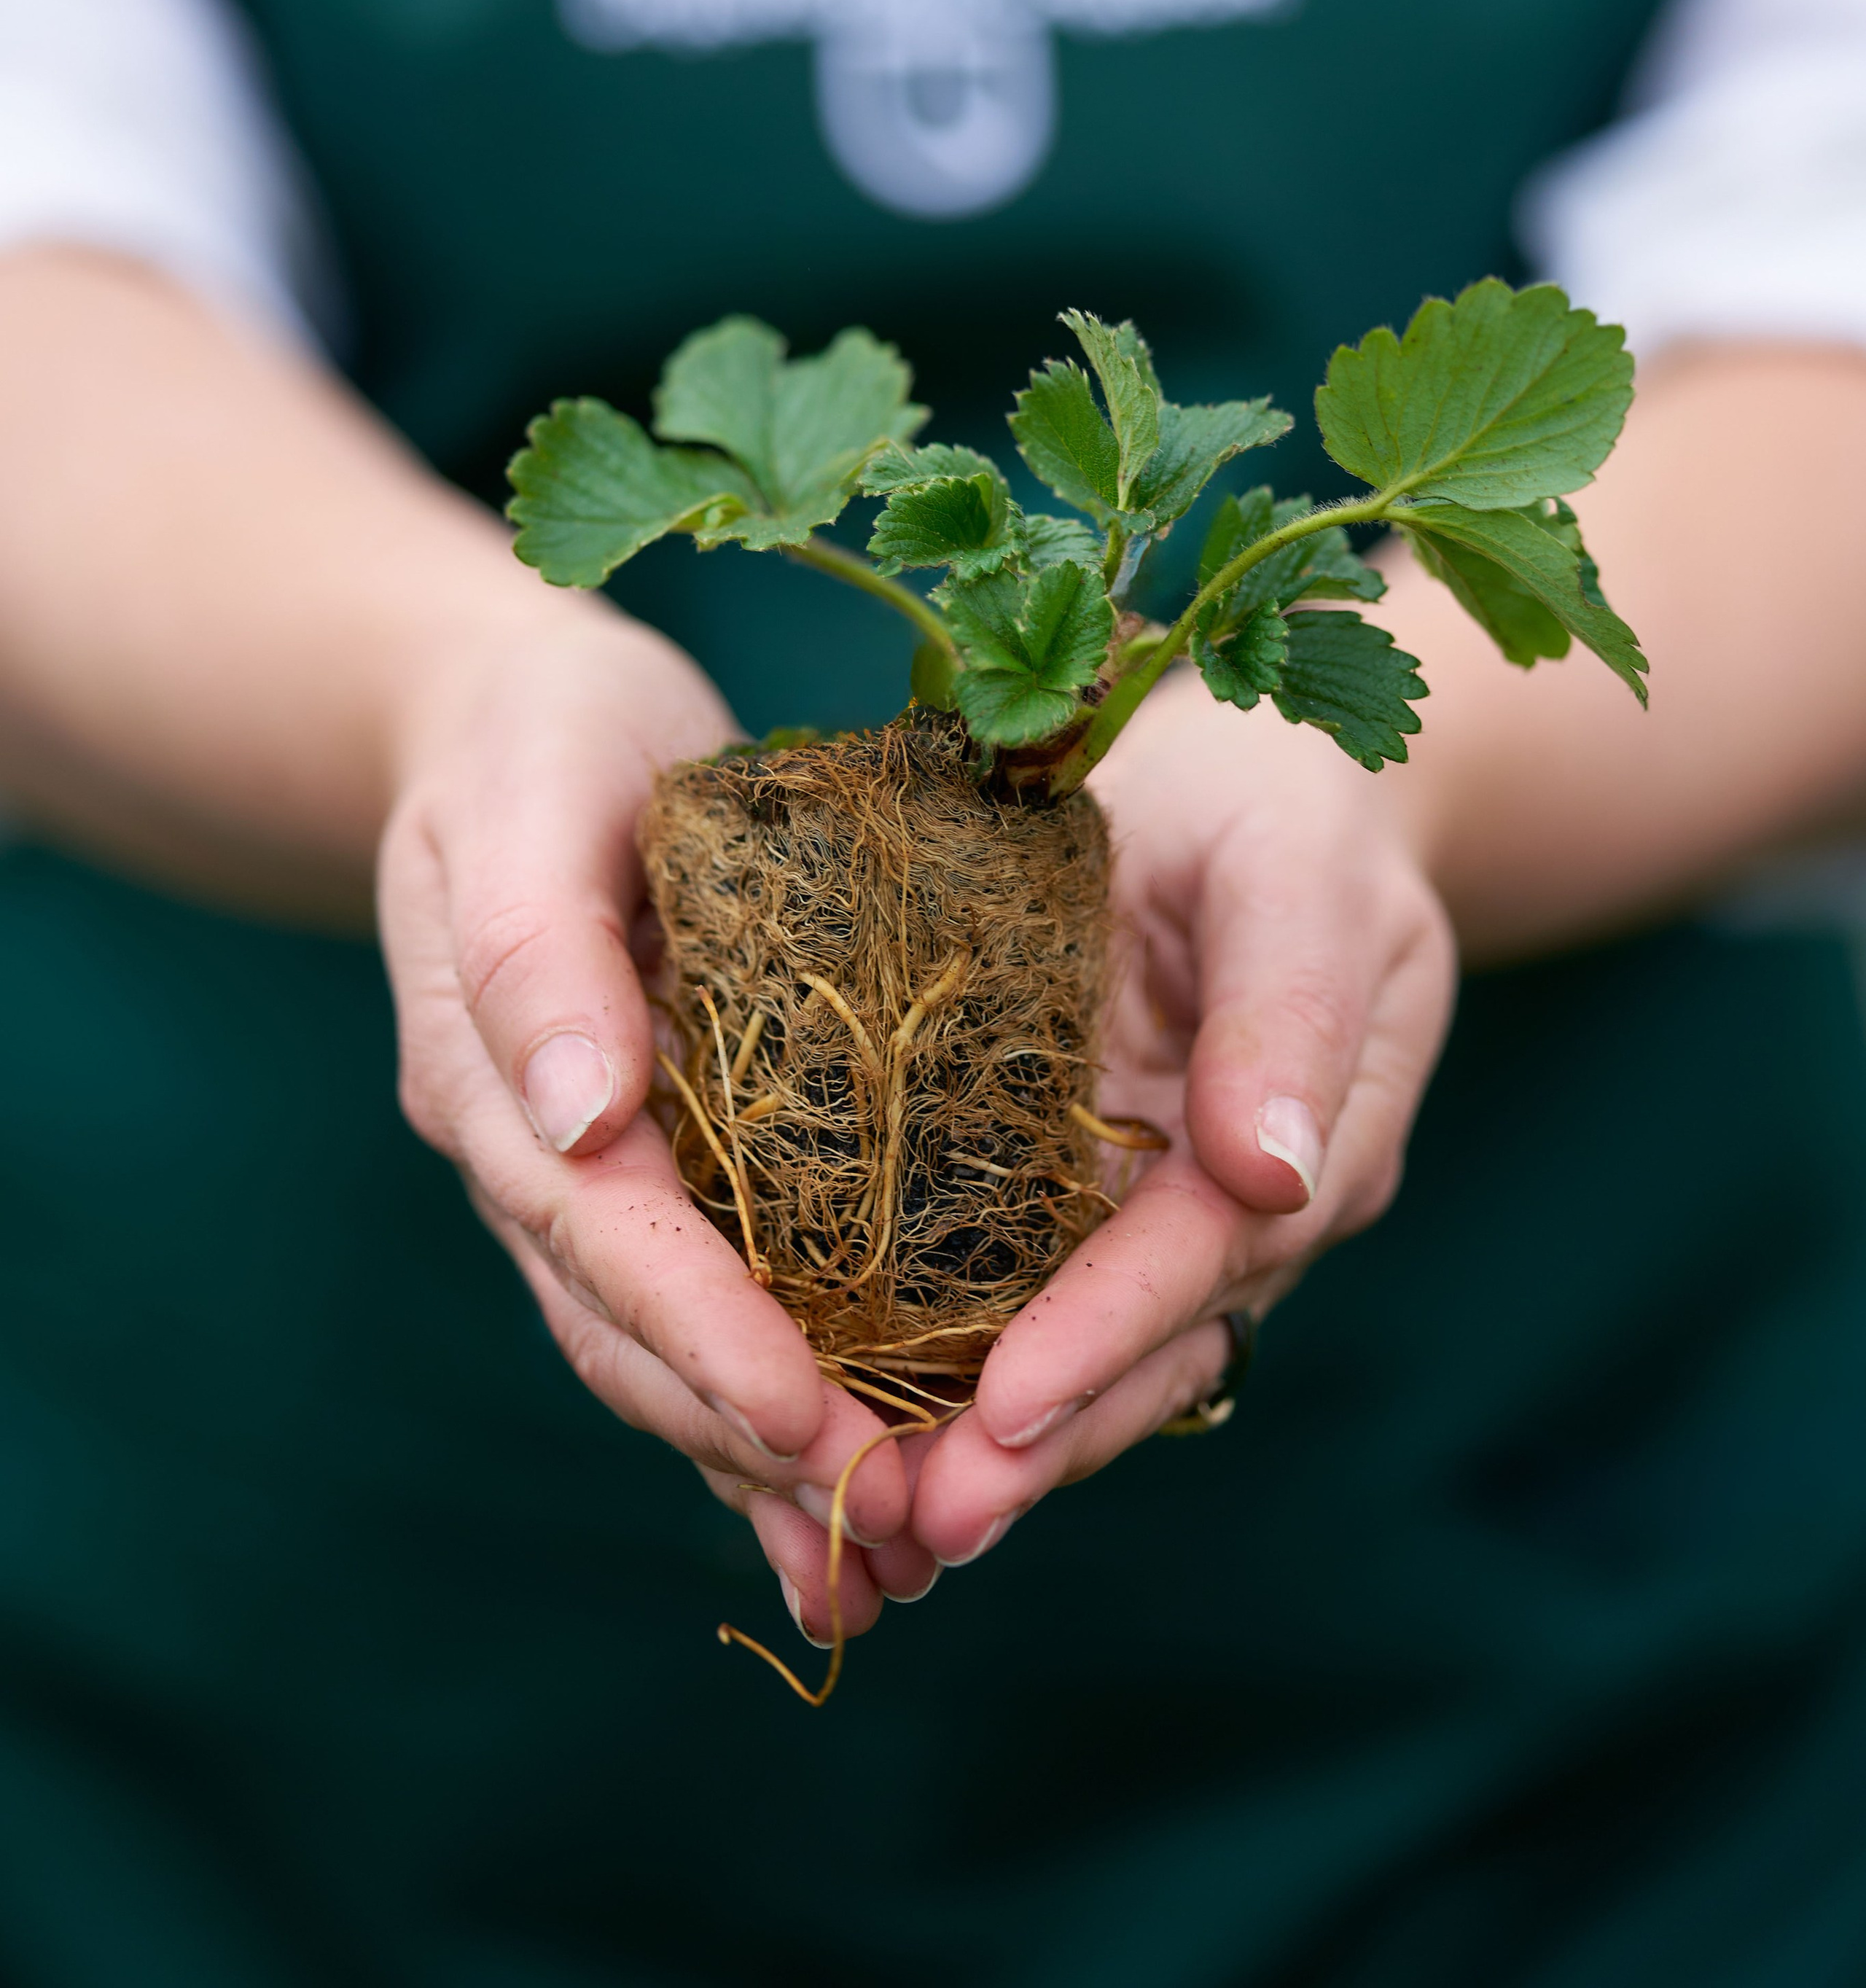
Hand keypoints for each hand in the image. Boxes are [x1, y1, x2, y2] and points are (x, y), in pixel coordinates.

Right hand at [376, 599, 934, 1631]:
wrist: (519, 716)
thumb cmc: (536, 732)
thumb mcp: (527, 793)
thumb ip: (534, 945)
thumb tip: (573, 1111)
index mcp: (493, 1074)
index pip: (601, 1233)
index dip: (702, 1334)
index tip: (805, 1421)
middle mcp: (539, 1150)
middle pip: (634, 1330)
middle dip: (753, 1436)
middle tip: (892, 1530)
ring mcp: (593, 1168)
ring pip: (671, 1347)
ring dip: (767, 1458)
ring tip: (893, 1561)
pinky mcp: (664, 1156)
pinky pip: (714, 1298)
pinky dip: (772, 1397)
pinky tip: (857, 1482)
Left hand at [904, 665, 1456, 1569]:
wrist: (1251, 788)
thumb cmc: (1284, 804)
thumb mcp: (1297, 867)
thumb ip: (1290, 1007)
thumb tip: (1270, 1174)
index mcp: (1313, 1132)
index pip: (1204, 1253)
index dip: (1108, 1333)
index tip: (1011, 1408)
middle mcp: (1240, 1202)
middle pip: (1148, 1346)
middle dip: (1043, 1439)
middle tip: (925, 1521)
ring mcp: (1164, 1206)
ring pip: (1091, 1351)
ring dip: (1001, 1441)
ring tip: (888, 1521)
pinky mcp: (1086, 1187)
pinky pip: (1027, 1293)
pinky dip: (962, 1368)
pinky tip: (871, 1429)